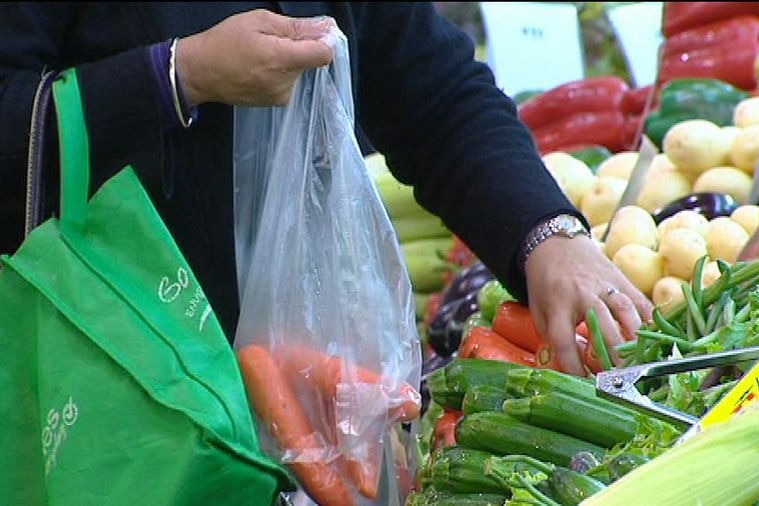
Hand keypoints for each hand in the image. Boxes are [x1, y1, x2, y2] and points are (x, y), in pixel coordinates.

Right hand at [175, 10, 335, 106]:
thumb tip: (327, 27)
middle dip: (298, 48)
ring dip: (287, 61)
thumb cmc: (224, 43)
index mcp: (281, 59)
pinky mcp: (276, 102)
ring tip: (261, 55)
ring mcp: (281, 95)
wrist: (200, 73)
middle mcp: (284, 82)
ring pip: (299, 72)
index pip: (324, 54)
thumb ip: (296, 26)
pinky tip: (259, 68)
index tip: (313, 34)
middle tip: (272, 40)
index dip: (323, 41)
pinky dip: (280, 73)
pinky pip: (289, 82)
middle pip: (310, 61)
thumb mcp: (259, 21)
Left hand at [524, 234, 653, 375]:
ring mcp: (606, 286)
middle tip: (620, 381)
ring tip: (642, 366)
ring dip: (636, 342)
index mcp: (558, 304)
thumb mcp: (538, 310)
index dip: (573, 366)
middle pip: (602, 328)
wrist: (556, 244)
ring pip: (627, 314)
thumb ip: (550, 337)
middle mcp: (584, 295)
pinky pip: (642, 304)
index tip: (583, 383)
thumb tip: (566, 369)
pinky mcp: (623, 281)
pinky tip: (656, 342)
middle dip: (613, 358)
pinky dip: (651, 324)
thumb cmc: (546, 282)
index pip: (565, 341)